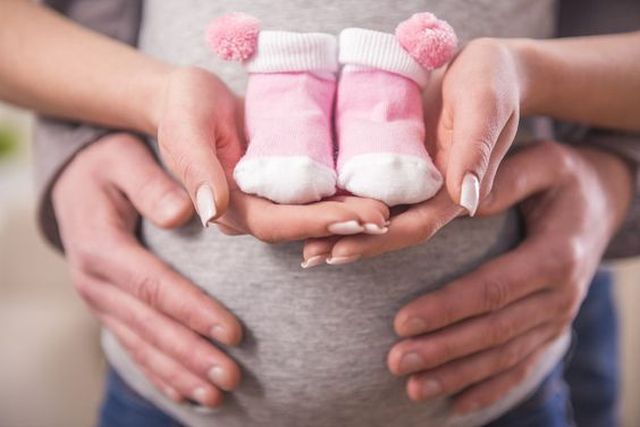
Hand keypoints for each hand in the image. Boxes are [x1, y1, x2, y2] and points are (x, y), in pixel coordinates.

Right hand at [53, 133, 243, 407]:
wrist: (77, 180)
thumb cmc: (109, 164)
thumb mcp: (124, 159)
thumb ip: (152, 184)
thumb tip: (184, 212)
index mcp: (101, 246)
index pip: (153, 286)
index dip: (193, 311)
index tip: (232, 332)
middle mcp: (95, 280)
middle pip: (149, 326)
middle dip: (192, 354)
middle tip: (232, 377)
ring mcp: (100, 299)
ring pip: (141, 344)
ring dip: (179, 372)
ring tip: (216, 396)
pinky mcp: (109, 307)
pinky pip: (132, 345)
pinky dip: (159, 371)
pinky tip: (184, 392)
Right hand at [155, 67, 389, 239]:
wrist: (193, 97)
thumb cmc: (185, 105)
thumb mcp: (185, 127)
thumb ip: (196, 168)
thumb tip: (210, 213)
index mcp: (226, 205)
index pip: (273, 224)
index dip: (312, 224)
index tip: (351, 220)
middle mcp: (252, 209)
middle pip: (301, 225)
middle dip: (342, 224)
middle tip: (381, 220)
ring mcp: (270, 197)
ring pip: (313, 213)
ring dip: (350, 214)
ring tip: (386, 210)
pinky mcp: (285, 181)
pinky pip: (317, 193)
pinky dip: (345, 195)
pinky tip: (373, 190)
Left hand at [301, 37, 527, 264]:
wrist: (481, 67)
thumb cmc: (489, 80)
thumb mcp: (484, 106)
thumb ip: (476, 150)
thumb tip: (468, 202)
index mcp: (457, 189)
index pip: (417, 226)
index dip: (380, 241)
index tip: (342, 250)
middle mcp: (431, 193)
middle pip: (389, 227)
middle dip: (350, 242)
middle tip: (310, 255)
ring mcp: (410, 179)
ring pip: (374, 211)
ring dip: (341, 227)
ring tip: (304, 243)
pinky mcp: (394, 160)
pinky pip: (366, 184)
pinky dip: (341, 198)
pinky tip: (312, 206)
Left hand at [386, 141, 632, 412]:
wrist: (603, 201)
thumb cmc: (563, 178)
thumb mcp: (543, 162)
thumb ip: (504, 180)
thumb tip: (461, 198)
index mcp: (555, 255)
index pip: (493, 289)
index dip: (447, 308)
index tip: (401, 320)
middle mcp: (560, 295)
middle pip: (494, 331)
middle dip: (442, 350)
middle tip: (395, 361)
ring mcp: (557, 318)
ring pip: (504, 356)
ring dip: (457, 375)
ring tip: (411, 388)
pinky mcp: (551, 328)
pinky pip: (522, 366)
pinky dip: (490, 388)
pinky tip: (456, 404)